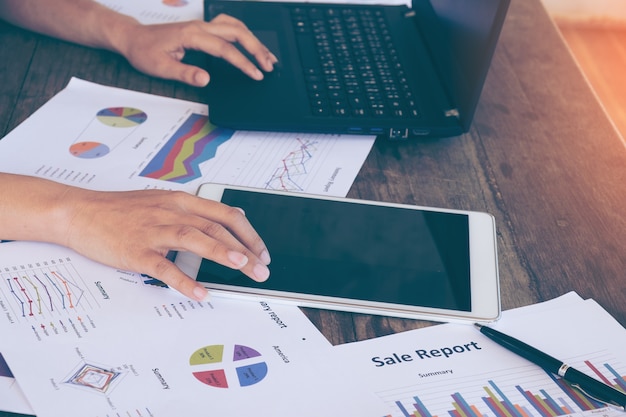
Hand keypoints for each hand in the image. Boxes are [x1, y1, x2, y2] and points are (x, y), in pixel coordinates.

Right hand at [61, 187, 270, 300]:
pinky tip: (199, 292)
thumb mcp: (162, 201)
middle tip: (261, 269)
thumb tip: (230, 217)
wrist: (80, 212)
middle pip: (215, 228)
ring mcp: (152, 230)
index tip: (261, 251)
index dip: (247, 233)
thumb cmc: (122, 211)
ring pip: (193, 238)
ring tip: (241, 267)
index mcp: (180, 201)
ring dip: (220, 252)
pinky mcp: (135, 251)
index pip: (224, 214)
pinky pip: (163, 266)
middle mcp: (170, 212)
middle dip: (243, 249)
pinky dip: (183, 280)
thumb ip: (194, 210)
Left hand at [118, 14, 277, 85]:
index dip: (243, 62)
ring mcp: (202, 25)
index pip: (225, 49)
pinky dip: (244, 34)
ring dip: (253, 40)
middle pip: (237, 32)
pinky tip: (251, 43)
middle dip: (256, 49)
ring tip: (267, 56)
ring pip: (235, 26)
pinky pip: (229, 25)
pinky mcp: (202, 28)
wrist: (133, 38)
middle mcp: (200, 27)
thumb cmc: (144, 51)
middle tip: (269, 65)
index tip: (255, 74)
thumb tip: (206, 79)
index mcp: (191, 35)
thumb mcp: (160, 68)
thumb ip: (185, 73)